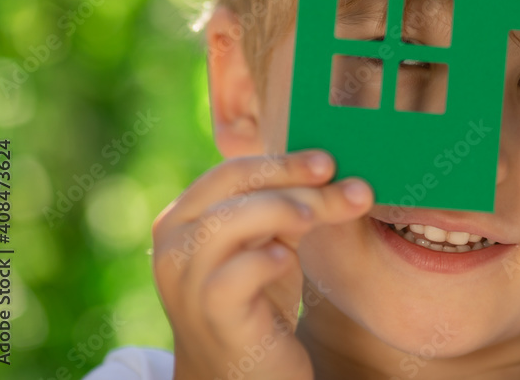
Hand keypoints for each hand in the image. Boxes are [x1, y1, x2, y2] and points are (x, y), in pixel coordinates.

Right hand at [151, 150, 373, 379]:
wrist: (244, 378)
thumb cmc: (259, 302)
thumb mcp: (273, 242)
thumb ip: (292, 206)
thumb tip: (344, 173)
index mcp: (185, 217)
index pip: (233, 171)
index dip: (283, 161)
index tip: (328, 160)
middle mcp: (175, 245)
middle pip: (232, 187)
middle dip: (291, 177)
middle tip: (339, 178)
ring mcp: (186, 282)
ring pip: (226, 222)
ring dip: (280, 208)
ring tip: (316, 213)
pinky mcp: (211, 316)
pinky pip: (232, 276)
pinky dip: (262, 260)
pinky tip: (285, 260)